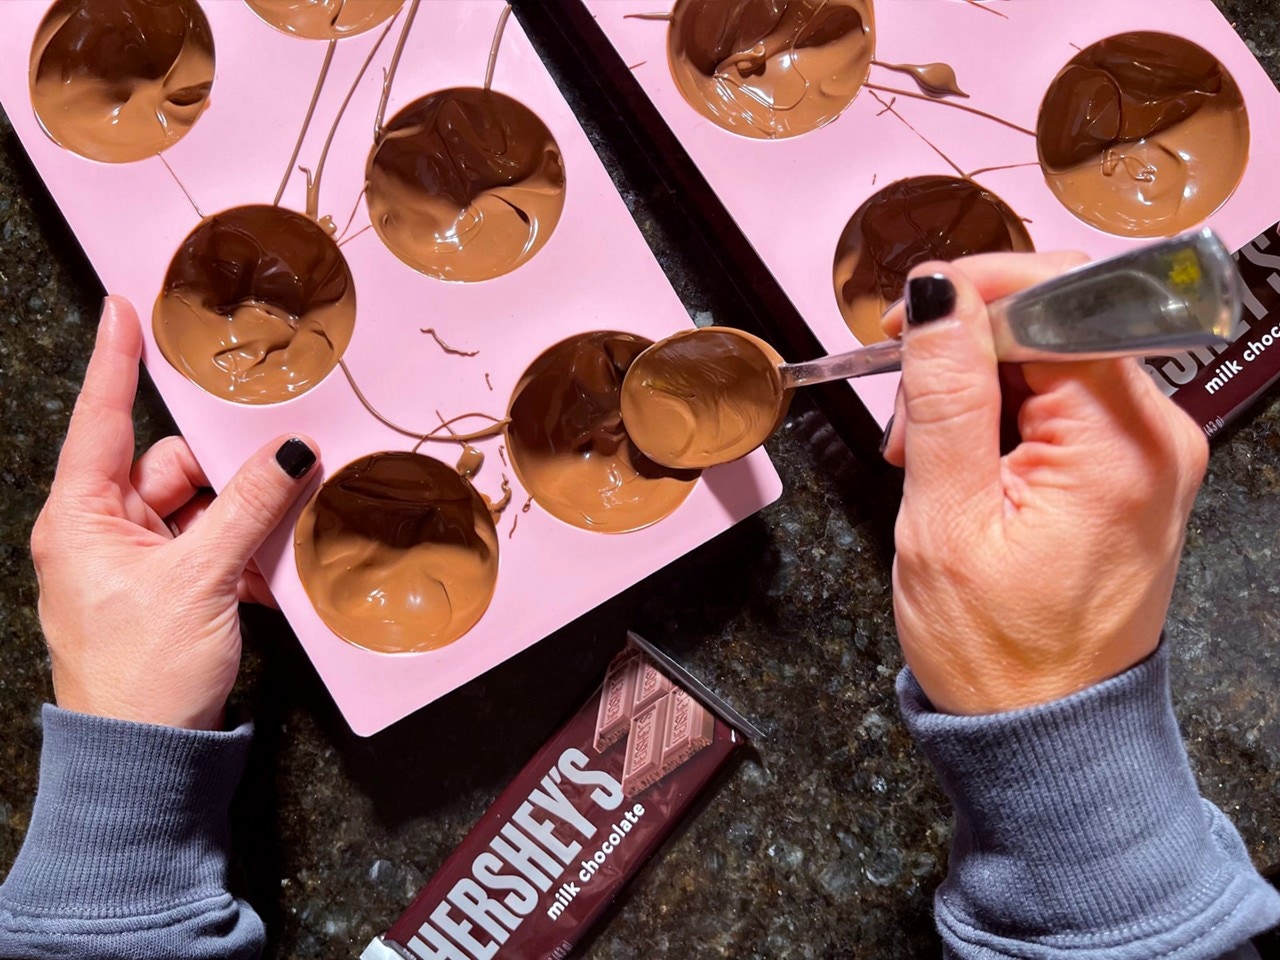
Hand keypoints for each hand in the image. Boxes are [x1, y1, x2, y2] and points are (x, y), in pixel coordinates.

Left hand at [29, 297, 319, 729]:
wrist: (146, 757)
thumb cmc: (142, 672)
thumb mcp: (200, 581)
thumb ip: (248, 508)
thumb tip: (292, 452)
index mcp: (82, 518)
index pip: (102, 421)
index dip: (115, 362)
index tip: (124, 307)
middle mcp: (105, 530)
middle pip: (173, 465)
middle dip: (226, 472)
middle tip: (282, 467)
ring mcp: (139, 561)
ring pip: (205, 506)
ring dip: (246, 520)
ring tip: (280, 539)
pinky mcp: (171, 589)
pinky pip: (216, 545)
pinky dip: (246, 555)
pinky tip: (272, 576)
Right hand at [880, 253, 1208, 714]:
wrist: (1045, 733)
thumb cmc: (997, 650)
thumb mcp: (945, 519)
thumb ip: (945, 395)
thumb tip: (938, 293)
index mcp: (1121, 446)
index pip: (1059, 303)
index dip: (975, 295)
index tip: (904, 321)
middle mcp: (1156, 439)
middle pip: (1056, 327)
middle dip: (968, 352)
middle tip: (906, 419)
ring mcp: (1150, 456)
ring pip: (1053, 364)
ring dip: (978, 391)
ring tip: (929, 460)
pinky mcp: (1132, 474)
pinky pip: (1064, 408)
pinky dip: (1005, 421)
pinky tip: (966, 468)